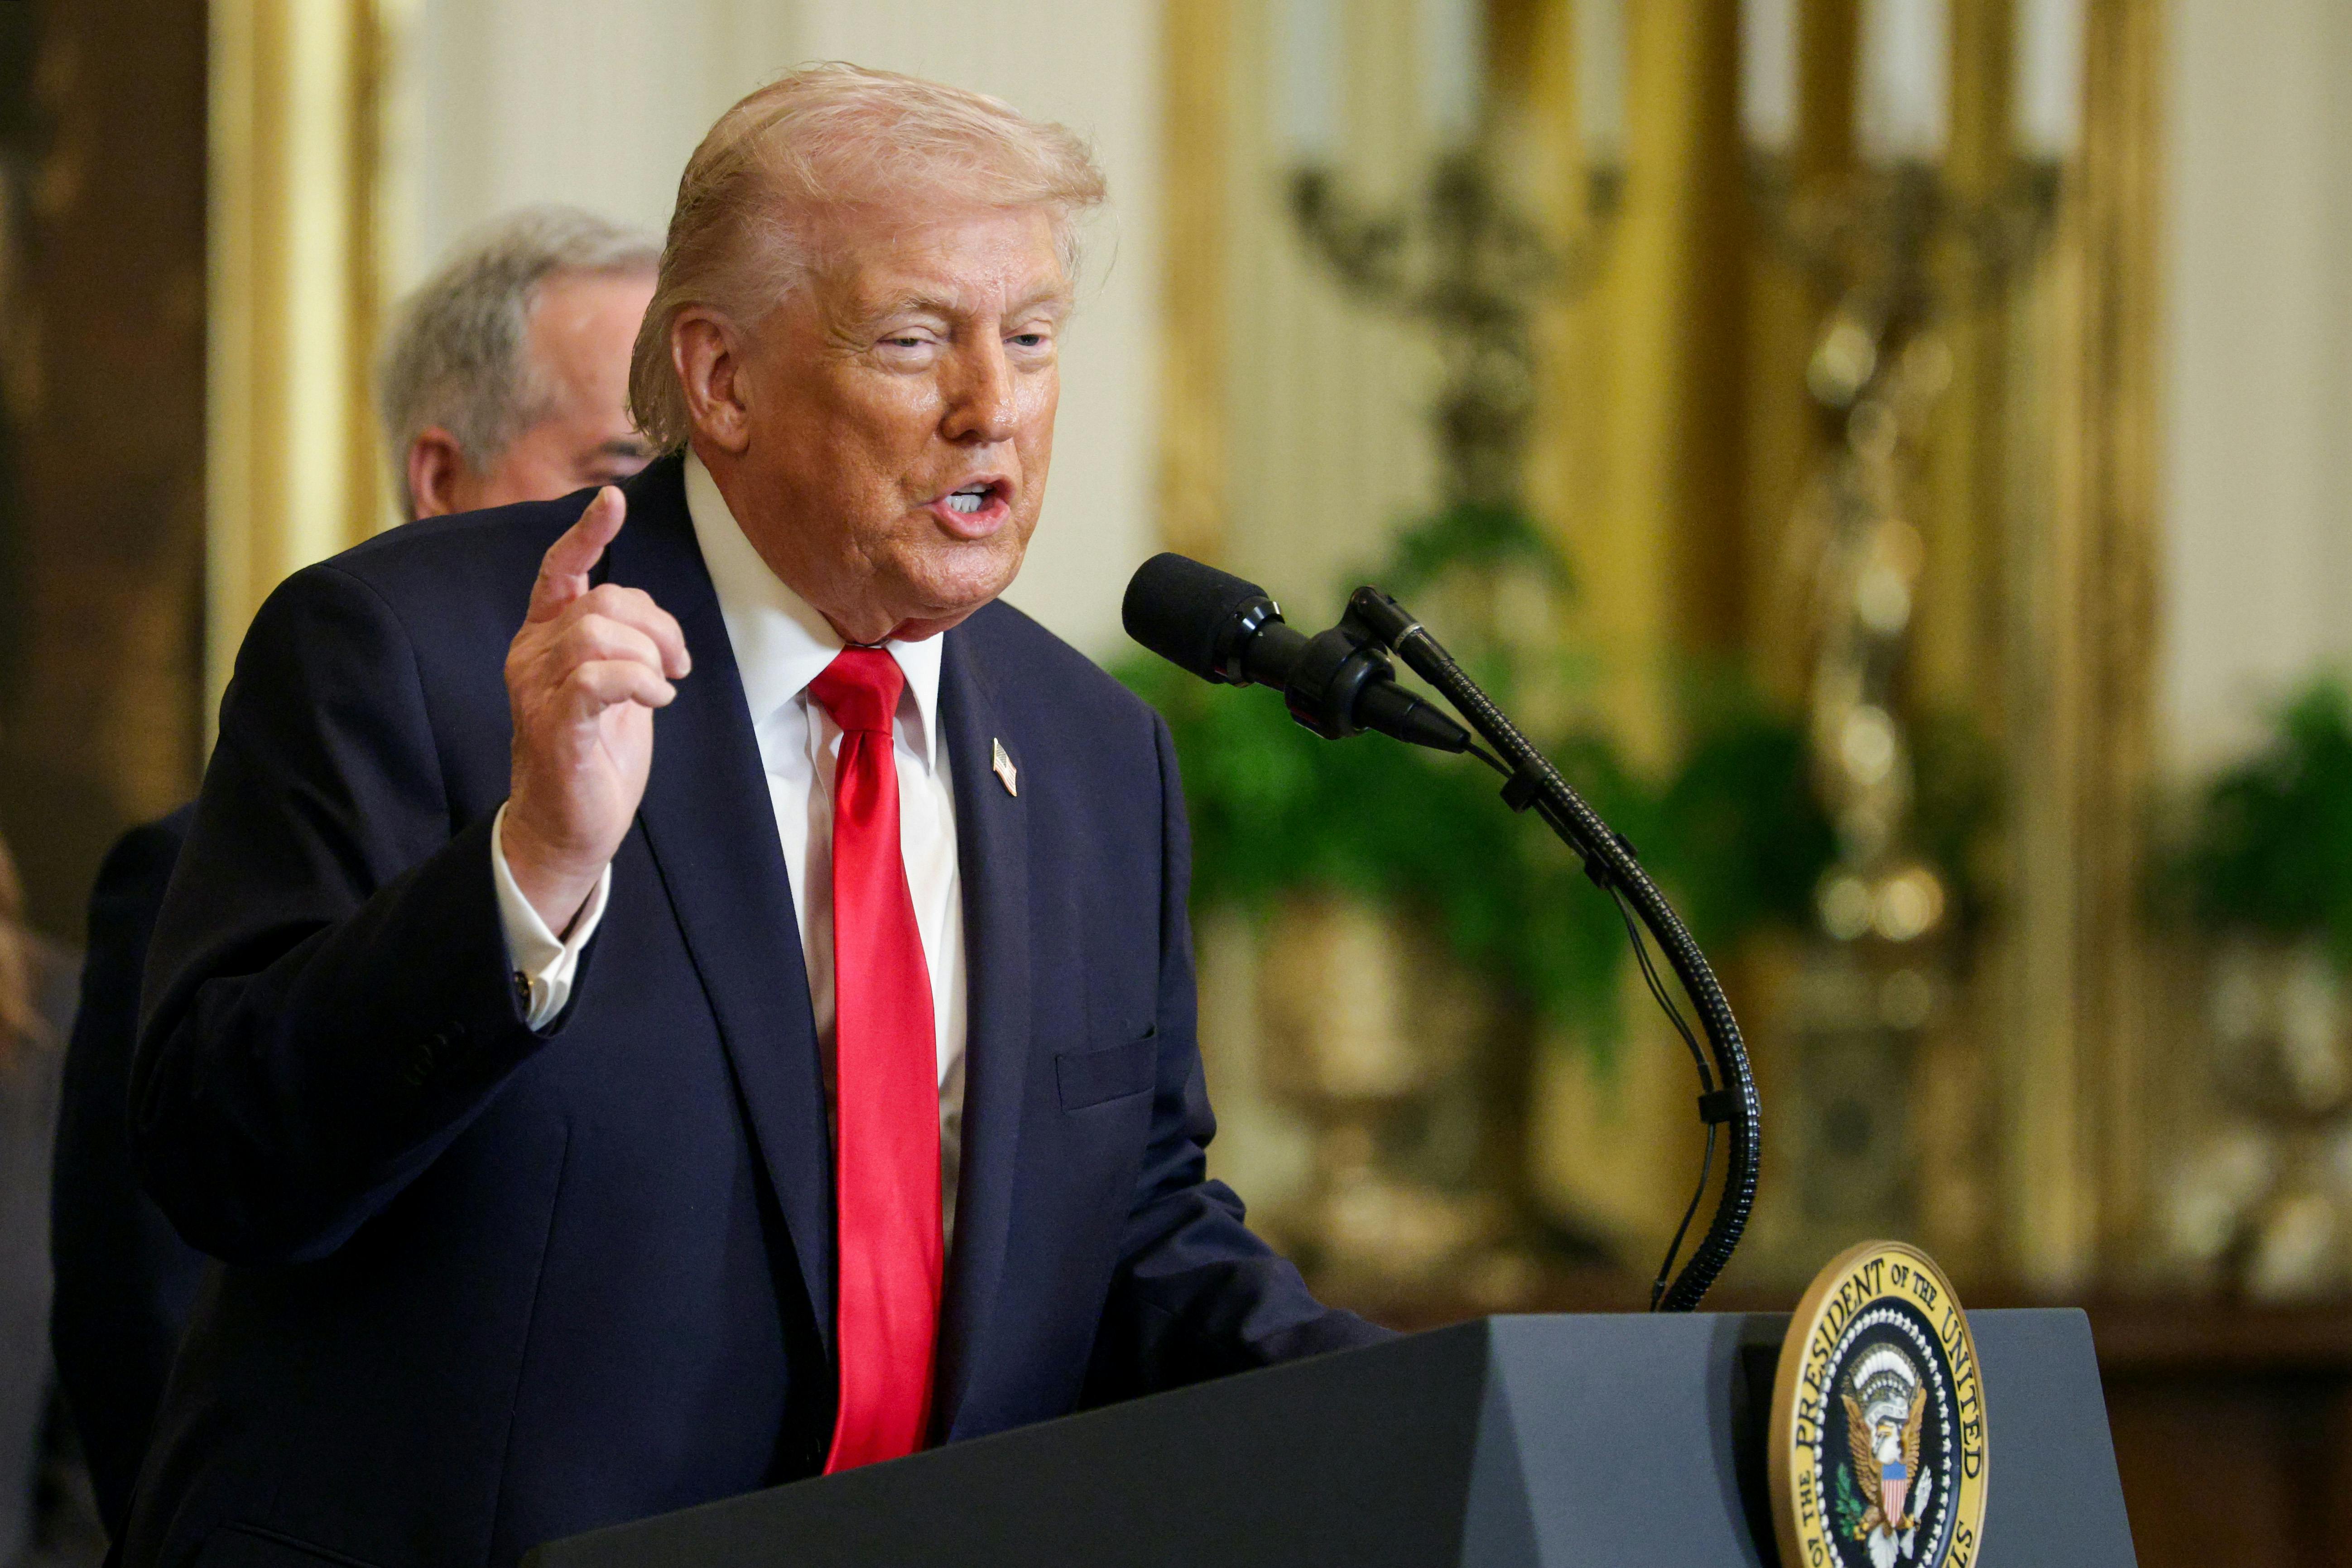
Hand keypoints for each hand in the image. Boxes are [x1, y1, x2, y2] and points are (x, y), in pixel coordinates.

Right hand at [501, 487, 689, 930]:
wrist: (572, 826)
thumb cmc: (599, 754)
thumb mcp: (618, 685)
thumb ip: (624, 644)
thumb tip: (649, 615)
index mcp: (544, 639)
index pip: (559, 571)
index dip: (586, 534)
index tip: (612, 499)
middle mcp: (530, 655)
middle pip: (601, 602)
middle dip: (656, 625)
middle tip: (678, 662)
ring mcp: (535, 690)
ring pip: (596, 633)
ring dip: (649, 653)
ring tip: (665, 684)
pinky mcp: (553, 725)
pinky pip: (597, 677)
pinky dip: (640, 681)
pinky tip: (657, 700)